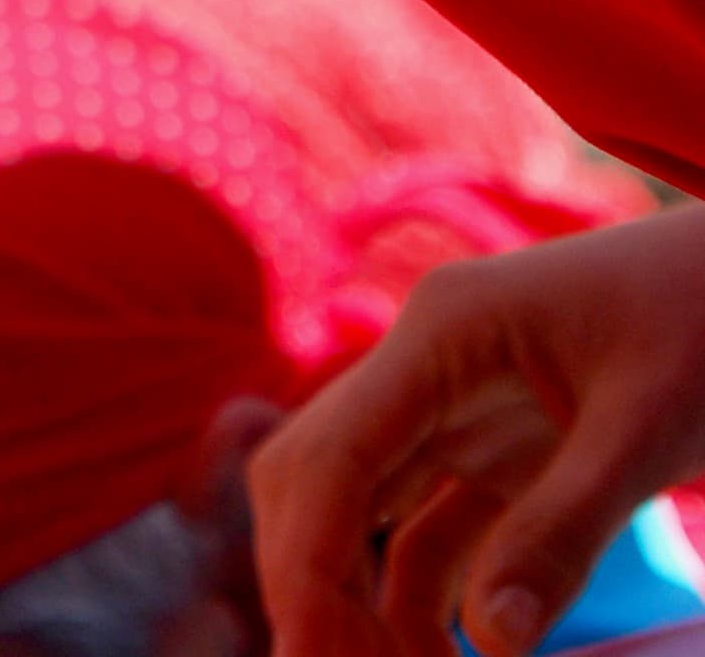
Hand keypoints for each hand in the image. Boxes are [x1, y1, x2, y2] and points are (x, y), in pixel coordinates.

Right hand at [252, 202, 704, 656]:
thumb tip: (492, 642)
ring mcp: (452, 406)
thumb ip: (565, 529)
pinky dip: (419, 598)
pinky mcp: (492, 449)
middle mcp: (425, 365)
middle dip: (319, 588)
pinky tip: (455, 653)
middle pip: (317, 481)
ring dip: (363, 601)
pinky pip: (424, 529)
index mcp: (442, 331)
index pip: (330, 456)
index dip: (309, 568)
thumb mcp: (646, 427)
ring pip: (357, 509)